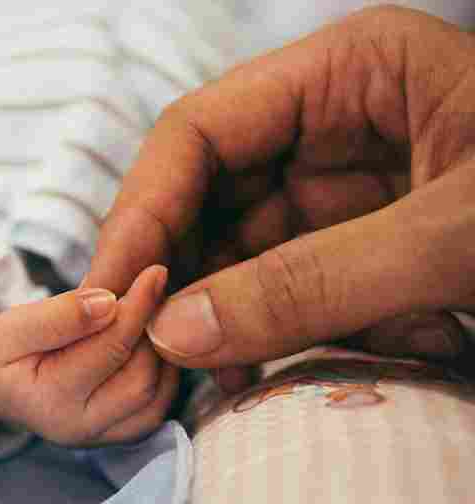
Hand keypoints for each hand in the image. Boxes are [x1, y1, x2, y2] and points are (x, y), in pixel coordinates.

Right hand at [0, 266, 177, 445]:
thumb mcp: (13, 325)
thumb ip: (60, 315)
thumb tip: (110, 303)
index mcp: (51, 401)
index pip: (112, 348)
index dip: (139, 306)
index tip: (155, 272)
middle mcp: (80, 429)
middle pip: (142, 378)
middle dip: (152, 332)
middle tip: (151, 293)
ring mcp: (101, 437)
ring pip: (157, 396)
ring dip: (162, 353)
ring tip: (148, 316)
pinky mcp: (117, 435)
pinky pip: (157, 407)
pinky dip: (163, 374)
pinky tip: (149, 344)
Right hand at [83, 6, 474, 387]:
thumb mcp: (456, 239)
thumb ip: (312, 285)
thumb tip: (176, 333)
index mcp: (348, 72)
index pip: (201, 131)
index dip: (144, 208)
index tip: (113, 287)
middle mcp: (330, 124)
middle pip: (209, 194)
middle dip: (173, 273)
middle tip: (141, 351)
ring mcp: (340, 188)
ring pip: (235, 248)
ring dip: (210, 314)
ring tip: (192, 380)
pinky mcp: (354, 247)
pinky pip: (277, 285)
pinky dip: (255, 332)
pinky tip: (242, 375)